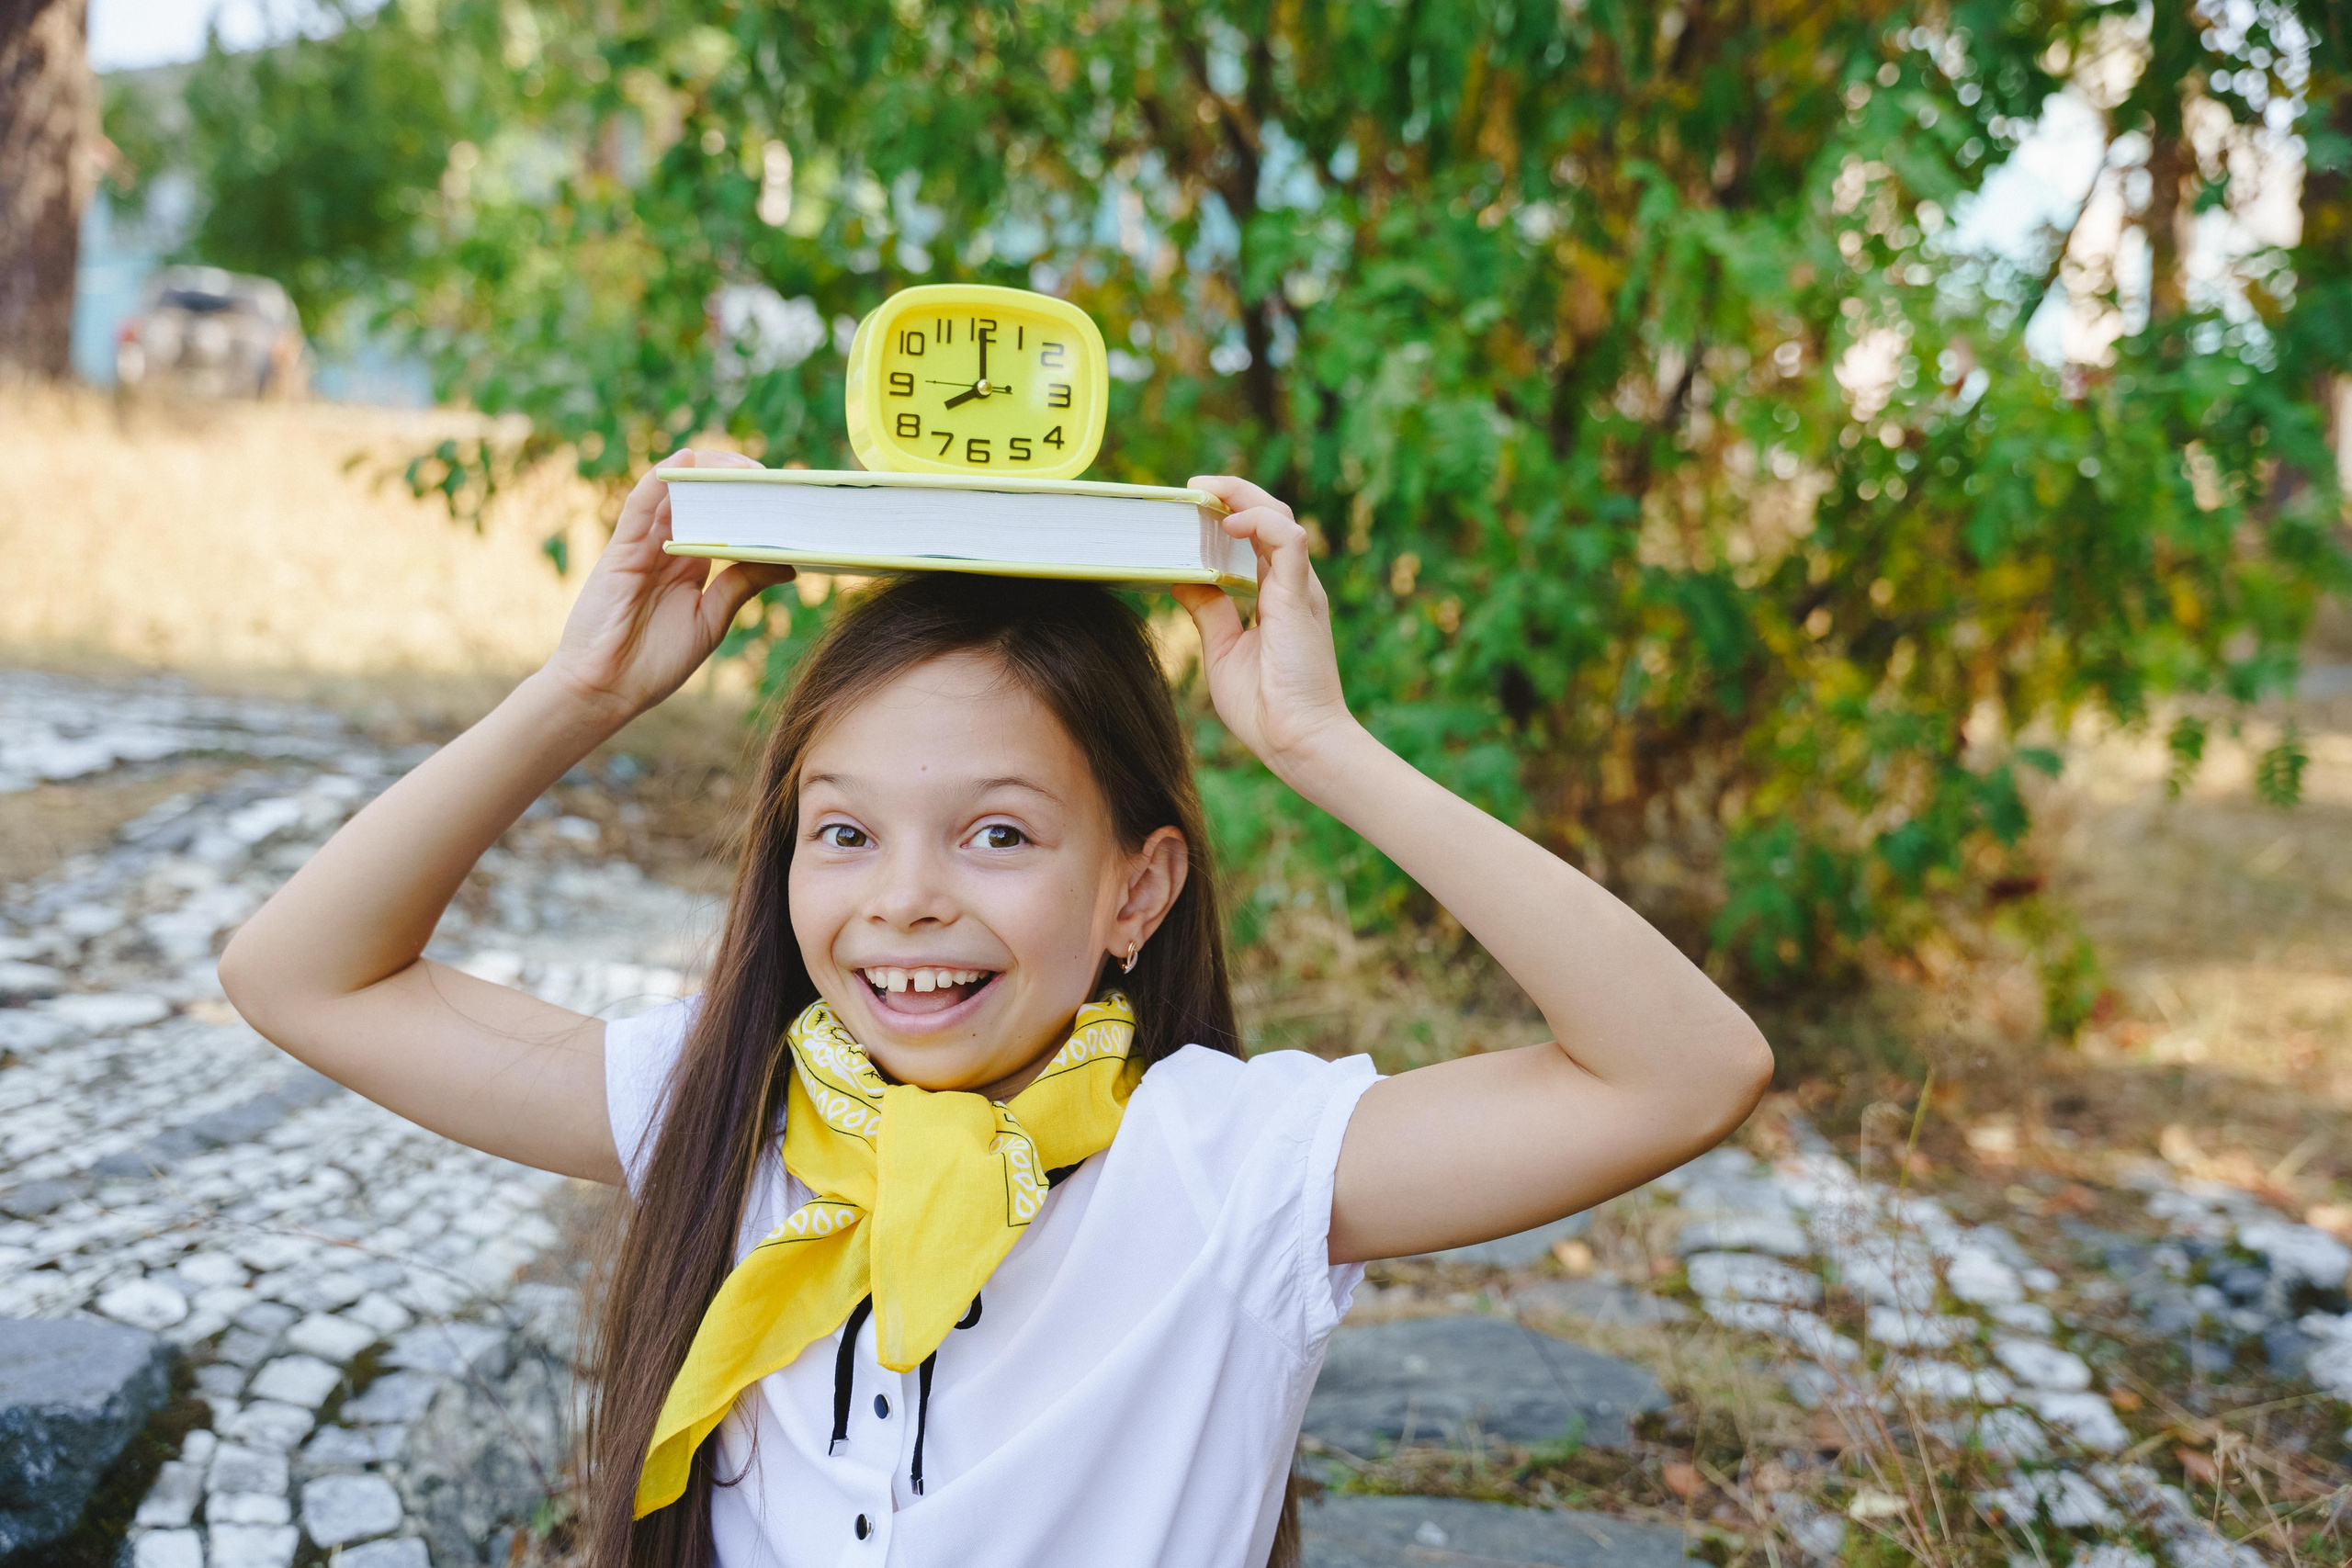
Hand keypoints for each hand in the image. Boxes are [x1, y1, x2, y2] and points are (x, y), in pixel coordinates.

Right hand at [538, 449, 793, 722]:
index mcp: (689, 564)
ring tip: (742, 465)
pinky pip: (640, 508)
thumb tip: (788, 563)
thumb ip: (740, 587)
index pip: (722, 521)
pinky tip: (685, 460)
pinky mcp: (620, 551)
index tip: (785, 498)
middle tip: (772, 477)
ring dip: (706, 475)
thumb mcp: (710, 621)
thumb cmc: (654, 662)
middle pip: (700, 501)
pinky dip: (660, 481)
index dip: (750, 505)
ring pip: (673, 495)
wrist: (605, 691)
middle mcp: (666, 548)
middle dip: (734, 484)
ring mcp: (642, 547)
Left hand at [1172, 476, 1363, 782]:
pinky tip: (1228, 523)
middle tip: (1195, 487)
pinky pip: (1287, 539)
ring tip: (1205, 491)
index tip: (1193, 506)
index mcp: (1276, 596)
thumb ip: (1207, 610)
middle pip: (1270, 517)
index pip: (1256, 537)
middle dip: (1233, 494)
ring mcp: (1299, 588)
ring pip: (1279, 518)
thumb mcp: (1221, 648)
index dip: (1228, 515)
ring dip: (1242, 497)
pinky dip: (1258, 521)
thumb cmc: (1265, 706)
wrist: (1296, 740)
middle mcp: (1292, 585)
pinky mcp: (1300, 596)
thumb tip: (1180, 578)